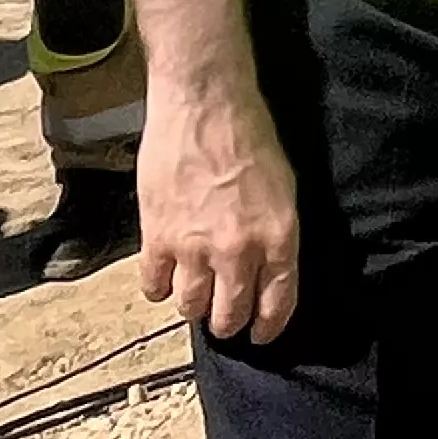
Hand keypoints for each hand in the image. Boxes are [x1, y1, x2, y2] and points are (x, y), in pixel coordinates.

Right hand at [140, 79, 301, 344]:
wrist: (205, 105)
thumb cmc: (249, 136)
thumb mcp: (283, 187)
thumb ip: (274, 234)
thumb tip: (266, 268)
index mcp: (278, 237)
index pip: (277, 304)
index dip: (267, 327)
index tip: (260, 334)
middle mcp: (238, 251)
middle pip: (229, 315)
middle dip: (228, 322)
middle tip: (223, 318)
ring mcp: (195, 247)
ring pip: (190, 307)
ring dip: (193, 306)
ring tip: (194, 295)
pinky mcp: (157, 238)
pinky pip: (154, 286)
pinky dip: (158, 286)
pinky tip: (164, 274)